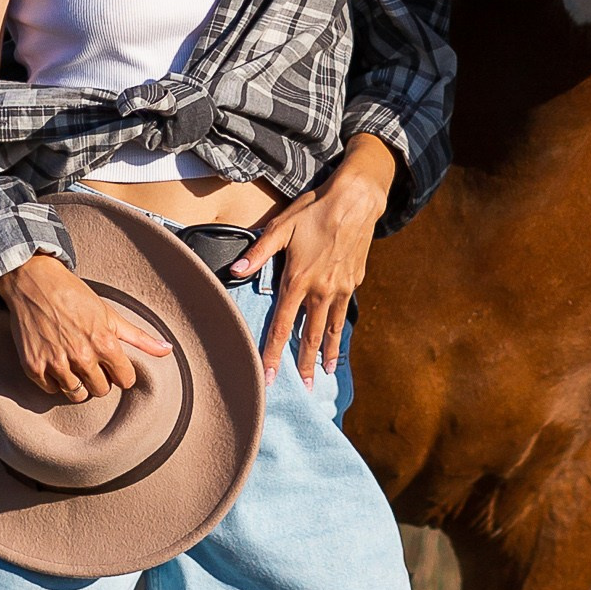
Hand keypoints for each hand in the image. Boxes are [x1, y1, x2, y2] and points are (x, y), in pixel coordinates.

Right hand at [0, 255, 172, 402]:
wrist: (33, 281)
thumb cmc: (75, 295)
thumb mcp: (110, 314)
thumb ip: (140, 337)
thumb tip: (168, 350)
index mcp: (104, 343)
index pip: (126, 380)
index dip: (121, 372)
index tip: (113, 364)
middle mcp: (81, 356)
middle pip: (101, 390)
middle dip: (100, 379)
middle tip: (91, 361)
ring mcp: (56, 363)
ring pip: (77, 395)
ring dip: (78, 382)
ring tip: (73, 363)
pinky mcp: (33, 367)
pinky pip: (52, 389)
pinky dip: (54, 380)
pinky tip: (55, 361)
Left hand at [231, 138, 395, 384]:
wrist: (356, 201)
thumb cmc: (315, 210)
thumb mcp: (281, 227)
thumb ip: (258, 253)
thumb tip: (234, 270)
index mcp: (298, 279)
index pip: (281, 325)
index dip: (272, 353)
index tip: (268, 376)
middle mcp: (320, 290)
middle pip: (308, 336)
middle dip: (302, 364)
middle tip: (301, 388)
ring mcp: (340, 289)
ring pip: (330, 330)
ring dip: (324, 354)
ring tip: (322, 375)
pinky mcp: (353, 283)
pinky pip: (344, 314)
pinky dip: (340, 333)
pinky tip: (337, 343)